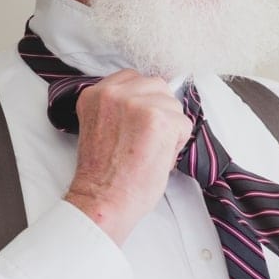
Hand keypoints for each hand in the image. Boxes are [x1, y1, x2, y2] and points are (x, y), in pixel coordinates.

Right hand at [65, 70, 192, 244]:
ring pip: (172, 104)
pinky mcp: (158, 119)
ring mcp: (136, 104)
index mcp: (95, 94)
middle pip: (157, 86)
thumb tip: (152, 100)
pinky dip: (178, 143)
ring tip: (150, 150)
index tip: (139, 122)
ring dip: (170, 128)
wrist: (102, 200)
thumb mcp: (100, 126)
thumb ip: (119, 108)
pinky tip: (158, 157)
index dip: (143, 101)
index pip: (133, 78)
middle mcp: (113, 93)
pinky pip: (183, 123)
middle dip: (159, 111)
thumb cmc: (102, 174)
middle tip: (147, 139)